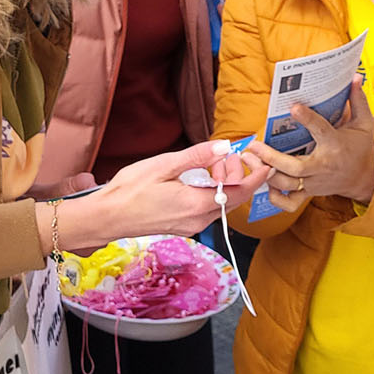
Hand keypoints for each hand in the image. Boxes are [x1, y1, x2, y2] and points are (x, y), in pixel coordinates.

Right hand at [54, 140, 267, 251]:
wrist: (107, 218)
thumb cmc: (129, 191)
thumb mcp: (163, 165)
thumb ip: (197, 156)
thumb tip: (223, 146)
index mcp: (197, 204)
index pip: (239, 191)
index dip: (256, 177)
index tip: (266, 163)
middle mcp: (199, 220)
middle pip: (233, 198)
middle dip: (237, 174)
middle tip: (224, 154)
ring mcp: (191, 226)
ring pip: (221, 204)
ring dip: (223, 184)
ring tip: (210, 164)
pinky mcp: (183, 227)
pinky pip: (208, 209)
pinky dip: (212, 193)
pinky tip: (199, 179)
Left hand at [245, 80, 373, 210]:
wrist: (365, 179)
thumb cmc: (360, 147)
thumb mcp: (364, 123)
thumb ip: (357, 100)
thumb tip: (355, 77)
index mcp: (336, 145)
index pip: (321, 131)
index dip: (308, 119)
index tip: (294, 107)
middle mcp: (323, 166)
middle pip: (295, 167)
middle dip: (272, 158)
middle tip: (254, 145)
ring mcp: (315, 182)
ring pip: (287, 183)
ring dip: (266, 173)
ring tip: (248, 158)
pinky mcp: (309, 192)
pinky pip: (289, 202)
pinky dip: (275, 197)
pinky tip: (262, 182)